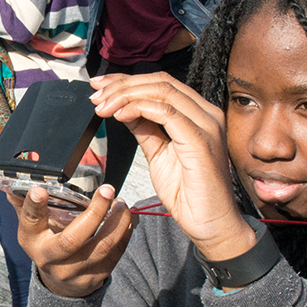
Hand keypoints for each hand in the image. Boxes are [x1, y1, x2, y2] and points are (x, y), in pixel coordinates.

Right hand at [10, 183, 134, 298]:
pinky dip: (124, 233)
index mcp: (32, 240)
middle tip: (107, 190)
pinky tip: (127, 219)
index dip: (34, 206)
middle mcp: (51, 258)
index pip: (30, 221)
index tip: (40, 190)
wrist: (59, 284)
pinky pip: (115, 254)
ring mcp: (74, 271)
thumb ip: (26, 204)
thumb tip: (15, 182)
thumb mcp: (31, 227)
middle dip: (94, 212)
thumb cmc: (46, 244)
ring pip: (102, 247)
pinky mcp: (95, 277)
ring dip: (117, 222)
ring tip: (121, 204)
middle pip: (73, 239)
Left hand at [90, 73, 253, 261]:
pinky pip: (166, 113)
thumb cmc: (190, 195)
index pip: (162, 84)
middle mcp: (207, 114)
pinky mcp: (200, 140)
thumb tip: (123, 109)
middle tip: (96, 94)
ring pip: (162, 91)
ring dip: (125, 95)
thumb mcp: (158, 153)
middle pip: (161, 82)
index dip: (128, 81)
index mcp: (199, 114)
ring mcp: (207, 125)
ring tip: (103, 106)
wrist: (210, 224)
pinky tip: (119, 115)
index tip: (101, 87)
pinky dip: (138, 109)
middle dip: (122, 85)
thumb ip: (145, 128)